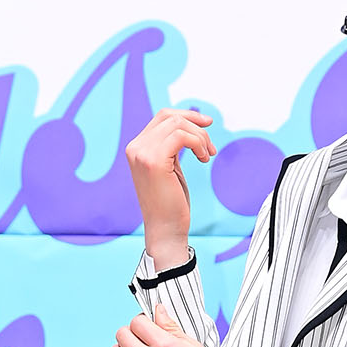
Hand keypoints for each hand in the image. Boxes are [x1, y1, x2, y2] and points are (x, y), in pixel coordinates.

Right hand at [124, 107, 216, 266]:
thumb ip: (172, 147)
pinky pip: (182, 137)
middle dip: (196, 125)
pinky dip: (198, 144)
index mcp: (137, 148)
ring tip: (207, 156)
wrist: (166, 230)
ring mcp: (142, 153)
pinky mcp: (154, 161)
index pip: (162, 117)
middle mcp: (136, 147)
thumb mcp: (170, 168)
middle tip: (211, 146)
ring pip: (177, 125)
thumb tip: (191, 124)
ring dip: (200, 138)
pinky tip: (204, 159)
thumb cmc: (171, 204)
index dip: (187, 116)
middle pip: (169, 117)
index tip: (207, 124)